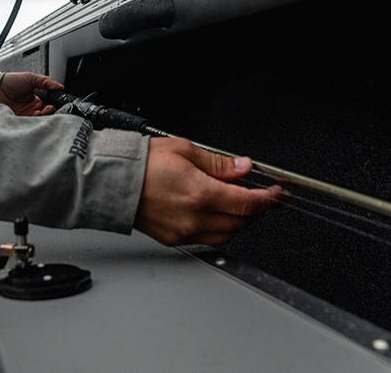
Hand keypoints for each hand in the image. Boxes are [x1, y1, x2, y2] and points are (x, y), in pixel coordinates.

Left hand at [0, 72, 63, 115]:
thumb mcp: (31, 77)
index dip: (53, 106)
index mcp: (35, 99)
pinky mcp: (18, 120)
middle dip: (49, 112)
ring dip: (42, 116)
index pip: (48, 105)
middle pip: (45, 114)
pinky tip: (35, 114)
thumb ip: (46, 82)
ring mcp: (25, 114)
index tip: (55, 104)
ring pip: (38, 120)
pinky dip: (34, 120)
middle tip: (50, 108)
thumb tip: (60, 86)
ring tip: (42, 110)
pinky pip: (28, 123)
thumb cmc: (10, 81)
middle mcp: (31, 108)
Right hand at [134, 137, 282, 245]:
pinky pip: (208, 240)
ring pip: (227, 235)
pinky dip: (220, 230)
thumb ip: (218, 163)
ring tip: (239, 205)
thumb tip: (242, 167)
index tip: (278, 195)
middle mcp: (194, 217)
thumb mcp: (185, 150)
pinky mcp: (174, 239)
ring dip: (239, 222)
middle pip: (241, 222)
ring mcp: (185, 231)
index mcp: (200, 193)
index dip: (269, 200)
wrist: (111, 181)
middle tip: (262, 197)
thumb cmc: (142, 163)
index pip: (248, 203)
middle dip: (256, 210)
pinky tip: (216, 215)